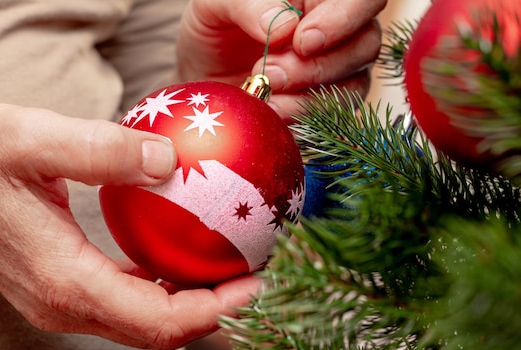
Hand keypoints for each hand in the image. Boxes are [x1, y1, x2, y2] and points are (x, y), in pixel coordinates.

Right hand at [0, 104, 259, 349]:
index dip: (215, 310)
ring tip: (237, 267)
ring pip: (147, 323)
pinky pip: (130, 303)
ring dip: (198, 304)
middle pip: (160, 332)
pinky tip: (189, 258)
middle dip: (218, 312)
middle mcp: (66, 305)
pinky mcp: (65, 289)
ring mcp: (64, 303)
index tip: (259, 283)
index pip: (157, 320)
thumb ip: (100, 151)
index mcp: (64, 280)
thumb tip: (169, 161)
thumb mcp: (30, 138)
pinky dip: (168, 290)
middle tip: (263, 275)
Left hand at [177, 0, 385, 120]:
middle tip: (272, 74)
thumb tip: (284, 25)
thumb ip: (248, 5)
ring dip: (308, 97)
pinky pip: (334, 117)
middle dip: (317, 67)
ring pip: (354, 85)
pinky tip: (272, 112)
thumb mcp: (217, 5)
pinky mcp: (326, 106)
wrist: (204, 73)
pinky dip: (302, 118)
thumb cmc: (215, 28)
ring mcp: (339, 71)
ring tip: (266, 95)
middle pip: (366, 45)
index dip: (342, 20)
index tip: (302, 41)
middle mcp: (341, 31)